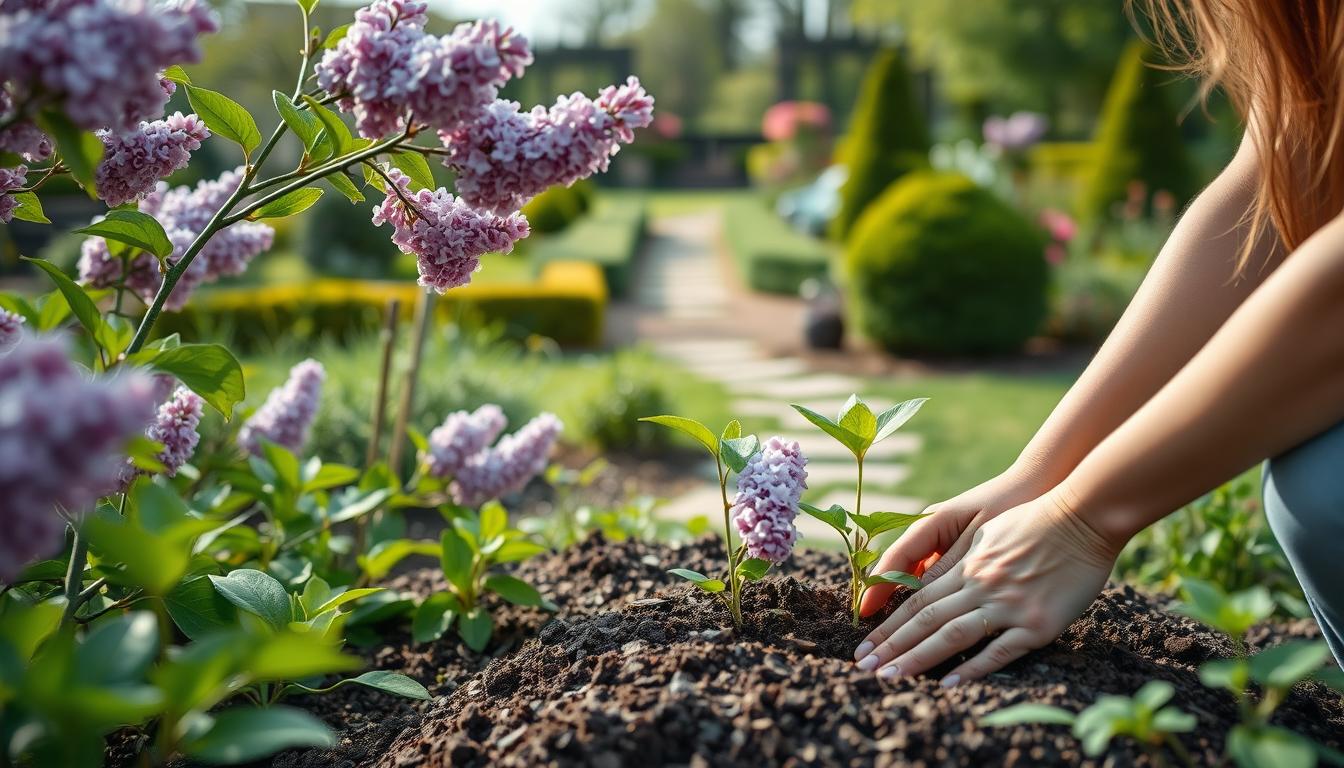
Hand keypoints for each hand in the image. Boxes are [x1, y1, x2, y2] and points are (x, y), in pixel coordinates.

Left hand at [852, 490, 1119, 683]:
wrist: (1082, 516)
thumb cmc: (1035, 518)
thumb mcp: (985, 529)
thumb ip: (958, 555)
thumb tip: (932, 573)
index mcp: (966, 565)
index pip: (916, 598)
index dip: (889, 622)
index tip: (865, 643)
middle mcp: (978, 585)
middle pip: (924, 619)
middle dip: (891, 645)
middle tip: (863, 667)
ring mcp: (1006, 604)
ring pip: (951, 635)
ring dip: (917, 658)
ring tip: (890, 678)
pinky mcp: (1037, 623)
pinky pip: (998, 650)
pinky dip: (972, 668)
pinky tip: (949, 684)